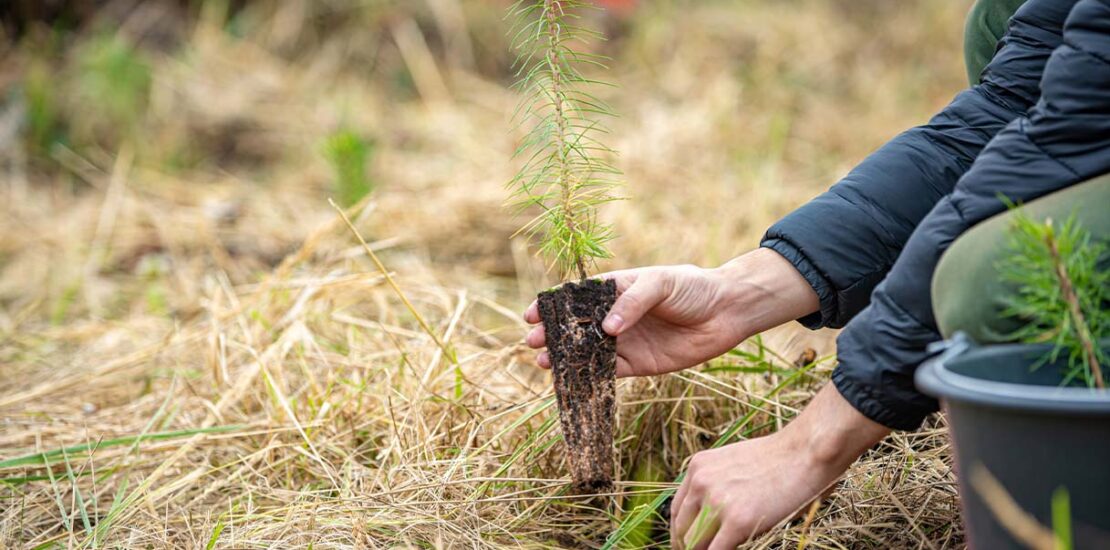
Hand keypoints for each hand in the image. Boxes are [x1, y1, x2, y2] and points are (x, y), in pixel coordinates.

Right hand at [523, 248, 818, 376]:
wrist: (727, 312)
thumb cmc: (693, 287)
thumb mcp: (661, 283)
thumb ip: (633, 302)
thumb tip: (606, 328)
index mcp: (615, 289)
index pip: (576, 297)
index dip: (553, 305)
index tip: (532, 313)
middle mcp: (616, 316)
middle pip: (576, 327)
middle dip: (552, 334)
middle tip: (532, 342)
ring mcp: (626, 341)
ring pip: (588, 352)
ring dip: (566, 358)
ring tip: (544, 362)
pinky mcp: (639, 364)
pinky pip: (610, 372)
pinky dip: (591, 376)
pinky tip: (573, 380)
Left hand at [670, 384, 890, 548]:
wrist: (805, 452)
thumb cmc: (779, 459)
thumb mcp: (734, 463)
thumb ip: (717, 483)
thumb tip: (711, 514)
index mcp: (698, 467)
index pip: (677, 510)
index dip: (681, 532)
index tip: (687, 544)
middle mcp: (701, 483)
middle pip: (681, 529)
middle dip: (688, 546)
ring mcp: (717, 502)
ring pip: (694, 543)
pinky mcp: (737, 521)